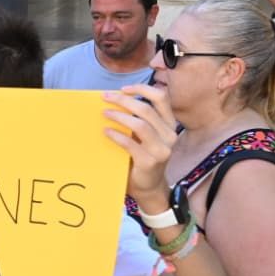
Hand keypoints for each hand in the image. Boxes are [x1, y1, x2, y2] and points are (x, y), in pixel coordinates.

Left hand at [103, 83, 177, 208]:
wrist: (149, 187)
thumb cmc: (144, 157)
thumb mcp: (147, 136)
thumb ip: (140, 120)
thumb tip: (116, 100)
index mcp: (170, 124)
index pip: (162, 98)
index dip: (143, 88)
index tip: (124, 88)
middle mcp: (170, 134)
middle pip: (146, 109)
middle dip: (124, 100)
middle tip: (106, 98)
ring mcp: (161, 149)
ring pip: (140, 124)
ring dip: (119, 116)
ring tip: (104, 113)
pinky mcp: (150, 161)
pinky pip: (130, 143)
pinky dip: (116, 135)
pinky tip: (106, 131)